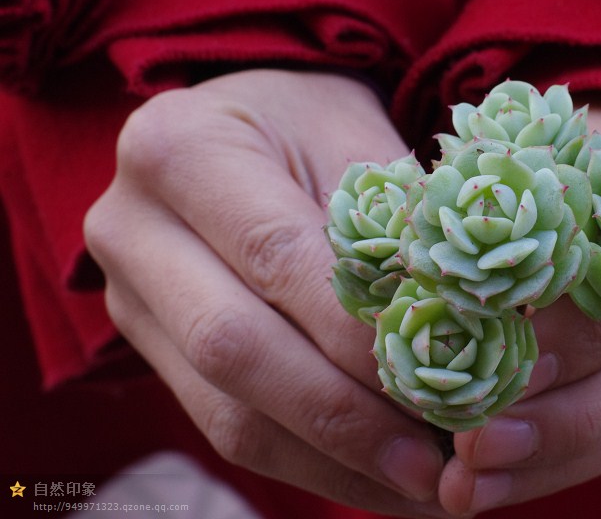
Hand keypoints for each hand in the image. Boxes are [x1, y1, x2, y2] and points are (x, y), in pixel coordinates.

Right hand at [84, 70, 448, 517]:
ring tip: (421, 482)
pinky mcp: (151, 349)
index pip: (280, 257)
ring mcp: (129, 297)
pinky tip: (375, 476)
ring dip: (333, 460)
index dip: (363, 333)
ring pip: (225, 411)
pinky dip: (309, 462)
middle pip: (236, 349)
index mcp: (180, 149)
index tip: (448, 383)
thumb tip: (471, 328)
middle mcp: (131, 227)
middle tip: (437, 461)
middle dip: (347, 417)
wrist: (242, 125)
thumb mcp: (355, 134)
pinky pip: (225, 427)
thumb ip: (395, 223)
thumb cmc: (310, 119)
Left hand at [437, 103, 600, 514]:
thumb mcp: (592, 147)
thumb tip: (458, 292)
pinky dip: (571, 458)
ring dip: (558, 457)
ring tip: (471, 480)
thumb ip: (553, 209)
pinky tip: (503, 479)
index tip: (504, 366)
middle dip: (566, 419)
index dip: (590, 337)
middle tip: (475, 445)